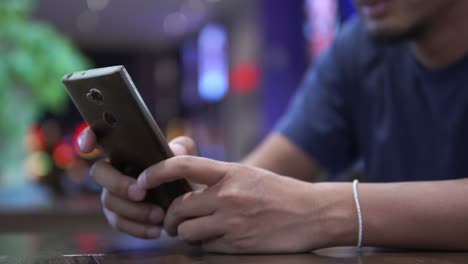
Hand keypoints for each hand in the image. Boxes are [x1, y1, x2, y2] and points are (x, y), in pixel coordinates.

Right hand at [77, 127, 197, 238]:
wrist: (187, 201)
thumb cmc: (180, 172)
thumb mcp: (185, 156)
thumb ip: (182, 147)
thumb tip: (174, 151)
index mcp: (125, 151)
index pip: (98, 137)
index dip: (87, 138)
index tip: (87, 147)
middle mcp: (113, 171)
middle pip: (99, 173)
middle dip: (118, 184)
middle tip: (140, 192)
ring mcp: (112, 195)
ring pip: (109, 202)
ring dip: (134, 210)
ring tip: (158, 215)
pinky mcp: (119, 217)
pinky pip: (120, 223)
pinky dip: (138, 228)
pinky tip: (156, 230)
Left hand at [135, 157, 356, 252]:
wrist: (314, 213)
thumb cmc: (281, 193)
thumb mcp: (249, 176)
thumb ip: (219, 180)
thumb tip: (188, 188)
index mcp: (230, 173)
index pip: (183, 166)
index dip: (156, 171)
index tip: (142, 179)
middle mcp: (228, 195)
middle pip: (178, 208)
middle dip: (170, 218)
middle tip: (173, 221)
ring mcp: (233, 222)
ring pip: (187, 231)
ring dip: (186, 234)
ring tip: (196, 232)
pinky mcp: (238, 245)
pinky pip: (206, 248)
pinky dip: (206, 245)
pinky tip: (217, 240)